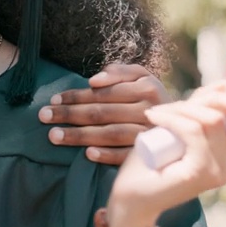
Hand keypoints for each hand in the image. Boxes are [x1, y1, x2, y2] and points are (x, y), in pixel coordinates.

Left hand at [41, 63, 170, 163]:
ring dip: (80, 135)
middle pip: (102, 112)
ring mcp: (151, 133)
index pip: (103, 93)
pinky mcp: (151, 154)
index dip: (76, 95)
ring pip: (110, 133)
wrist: (182, 125)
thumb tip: (94, 80)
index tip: (53, 100)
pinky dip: (107, 155)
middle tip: (43, 117)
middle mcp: (150, 110)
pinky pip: (127, 155)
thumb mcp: (140, 76)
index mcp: (147, 87)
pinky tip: (87, 155)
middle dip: (69, 114)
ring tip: (54, 136)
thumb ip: (119, 71)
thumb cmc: (148, 96)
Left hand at [105, 83, 225, 226]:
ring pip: (214, 120)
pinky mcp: (203, 172)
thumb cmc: (153, 161)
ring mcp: (221, 169)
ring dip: (182, 108)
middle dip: (214, 97)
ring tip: (158, 113)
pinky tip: (153, 117)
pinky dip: (172, 118)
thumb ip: (201, 107)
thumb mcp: (180, 124)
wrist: (132, 197)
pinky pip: (194, 130)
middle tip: (180, 102)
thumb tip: (224, 84)